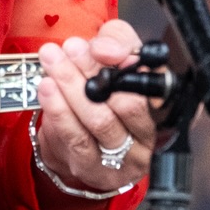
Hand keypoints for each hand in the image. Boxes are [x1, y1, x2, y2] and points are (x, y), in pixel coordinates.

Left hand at [34, 18, 155, 196]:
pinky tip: (47, 89)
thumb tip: (104, 49)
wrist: (77, 128)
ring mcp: (122, 159)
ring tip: (52, 63)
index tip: (98, 46)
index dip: (127, 65)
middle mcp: (149, 135)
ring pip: (99, 122)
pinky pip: (76, 140)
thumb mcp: (116, 51)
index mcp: (162, 104)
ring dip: (72, 88)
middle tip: (69, 48)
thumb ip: (116, 40)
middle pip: (125, 105)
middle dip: (92, 72)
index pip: (152, 86)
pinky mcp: (94, 170)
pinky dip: (59, 111)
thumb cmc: (104, 84)